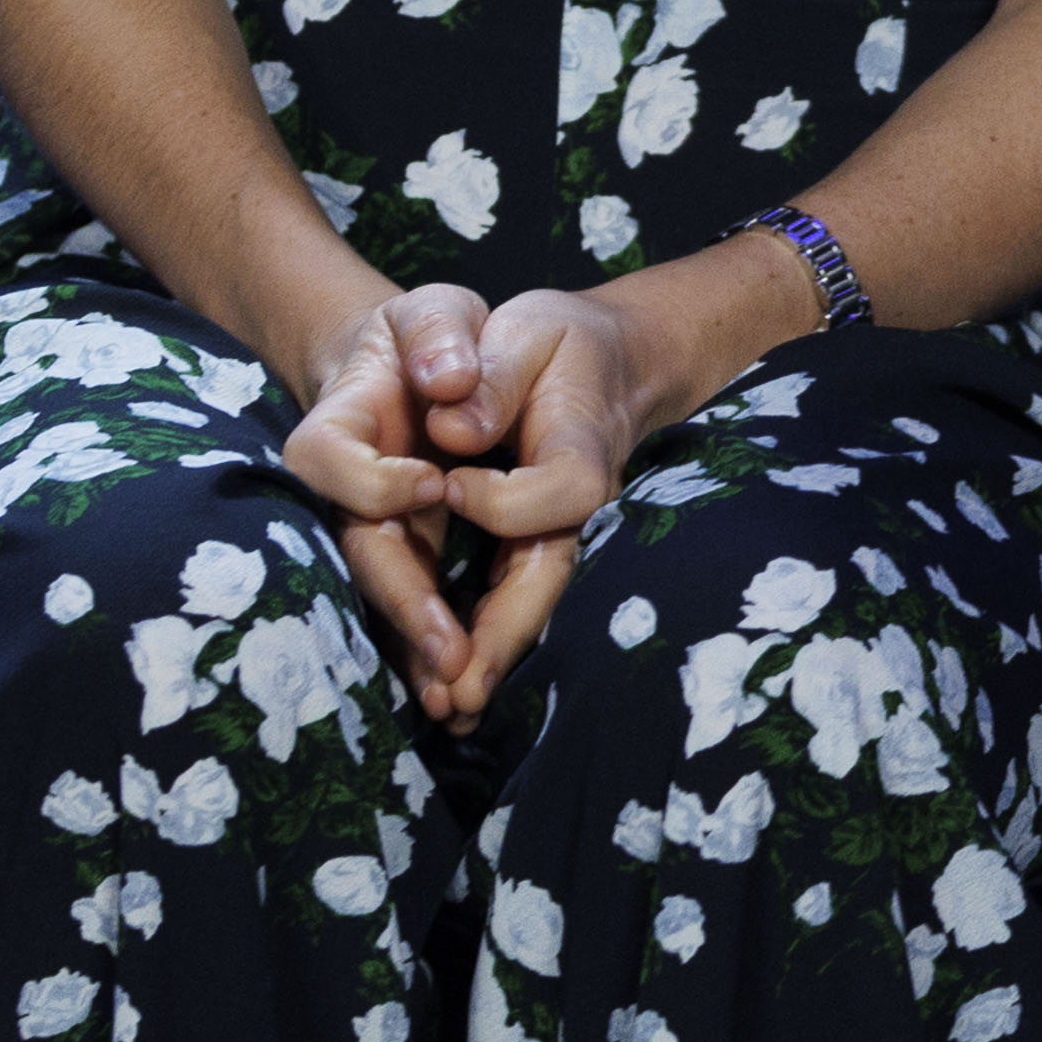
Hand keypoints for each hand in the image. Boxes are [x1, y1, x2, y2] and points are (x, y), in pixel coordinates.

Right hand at [281, 282, 502, 714]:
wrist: (430, 370)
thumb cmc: (430, 336)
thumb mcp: (435, 311)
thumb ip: (439, 332)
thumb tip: (448, 380)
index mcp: (338, 423)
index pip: (329, 461)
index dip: (374, 481)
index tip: (434, 483)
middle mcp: (347, 487)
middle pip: (360, 549)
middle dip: (403, 601)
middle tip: (448, 653)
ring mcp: (377, 527)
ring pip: (391, 592)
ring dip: (422, 646)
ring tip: (460, 697)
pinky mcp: (414, 555)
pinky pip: (424, 603)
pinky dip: (443, 646)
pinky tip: (471, 693)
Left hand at [396, 287, 695, 730]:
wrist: (597, 358)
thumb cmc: (555, 341)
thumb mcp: (528, 329)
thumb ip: (492, 372)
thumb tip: (450, 428)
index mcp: (581, 449)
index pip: (557, 494)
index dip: (500, 501)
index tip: (444, 484)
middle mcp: (573, 503)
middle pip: (545, 576)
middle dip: (500, 635)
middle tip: (458, 690)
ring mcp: (553, 531)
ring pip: (525, 601)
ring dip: (488, 657)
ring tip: (450, 711)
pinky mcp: (529, 545)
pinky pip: (504, 598)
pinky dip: (477, 642)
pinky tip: (445, 687)